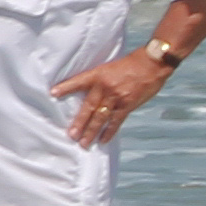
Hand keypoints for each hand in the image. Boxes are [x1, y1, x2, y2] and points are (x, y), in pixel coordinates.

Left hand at [50, 47, 175, 144]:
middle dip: (79, 122)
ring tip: (83, 142)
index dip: (66, 87)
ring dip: (91, 131)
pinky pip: (116, 121)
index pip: (79, 81)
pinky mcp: (128, 105)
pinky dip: (109, 132)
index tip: (53, 93)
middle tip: (71, 135)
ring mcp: (116, 98)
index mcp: (98, 75)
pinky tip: (102, 140)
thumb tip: (91, 92)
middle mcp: (105, 87)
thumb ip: (100, 80)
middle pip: (88, 107)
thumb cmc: (131, 63)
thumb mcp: (110, 67)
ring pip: (100, 117)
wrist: (152, 64)